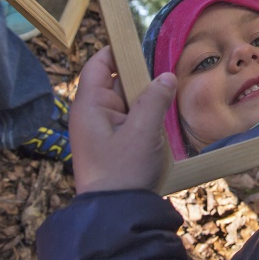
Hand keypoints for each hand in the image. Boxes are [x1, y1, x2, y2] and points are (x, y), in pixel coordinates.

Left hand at [70, 46, 176, 193]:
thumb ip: (155, 100)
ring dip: (146, 101)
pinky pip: (130, 121)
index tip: (142, 43)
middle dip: (141, 79)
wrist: (115, 216)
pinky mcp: (112, 145)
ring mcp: (102, 130)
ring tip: (169, 97)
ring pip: (126, 102)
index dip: (117, 50)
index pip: (98, 64)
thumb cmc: (123, 172)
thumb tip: (166, 77)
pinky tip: (162, 121)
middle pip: (117, 82)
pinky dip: (145, 118)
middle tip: (166, 74)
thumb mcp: (143, 132)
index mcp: (89, 105)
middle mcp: (92, 114)